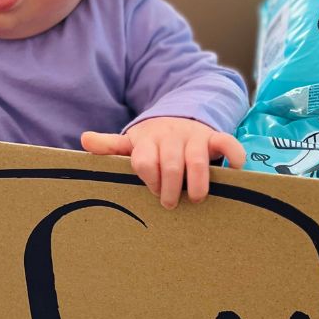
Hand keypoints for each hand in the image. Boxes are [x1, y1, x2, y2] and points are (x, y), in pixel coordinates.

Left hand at [81, 117, 245, 208]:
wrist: (180, 115)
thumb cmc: (154, 140)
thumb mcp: (132, 142)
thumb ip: (110, 146)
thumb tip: (84, 140)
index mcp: (148, 139)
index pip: (144, 160)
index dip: (148, 178)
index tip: (152, 191)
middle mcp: (171, 135)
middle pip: (170, 162)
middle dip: (170, 186)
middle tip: (169, 203)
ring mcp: (194, 136)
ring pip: (196, 158)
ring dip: (197, 181)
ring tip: (196, 199)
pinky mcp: (214, 137)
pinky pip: (226, 142)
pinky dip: (233, 155)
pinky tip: (234, 171)